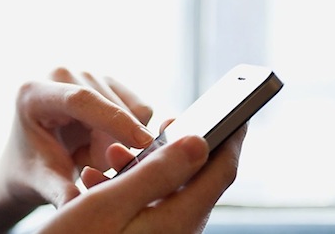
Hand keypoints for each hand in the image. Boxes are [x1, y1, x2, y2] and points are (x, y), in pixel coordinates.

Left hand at [0, 67, 154, 207]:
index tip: (142, 143)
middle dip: (111, 149)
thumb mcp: (40, 182)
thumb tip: (78, 204)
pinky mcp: (107, 81)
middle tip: (86, 170)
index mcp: (34, 93)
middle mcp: (61, 74)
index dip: (113, 119)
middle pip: (111, 108)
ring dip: (118, 143)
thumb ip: (58, 190)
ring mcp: (86, 74)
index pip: (80, 99)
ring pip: (132, 110)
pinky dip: (129, 134)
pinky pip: (140, 110)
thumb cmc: (30, 170)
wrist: (31, 159)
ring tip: (85, 154)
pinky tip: (99, 143)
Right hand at [41, 126, 246, 233]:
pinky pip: (145, 204)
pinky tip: (97, 178)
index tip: (237, 112)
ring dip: (142, 165)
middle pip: (194, 179)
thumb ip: (155, 173)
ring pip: (165, 190)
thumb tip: (199, 143)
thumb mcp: (108, 203)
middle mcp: (175, 232)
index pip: (220, 173)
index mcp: (176, 221)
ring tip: (112, 155)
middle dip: (175, 147)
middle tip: (164, 124)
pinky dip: (127, 185)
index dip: (231, 138)